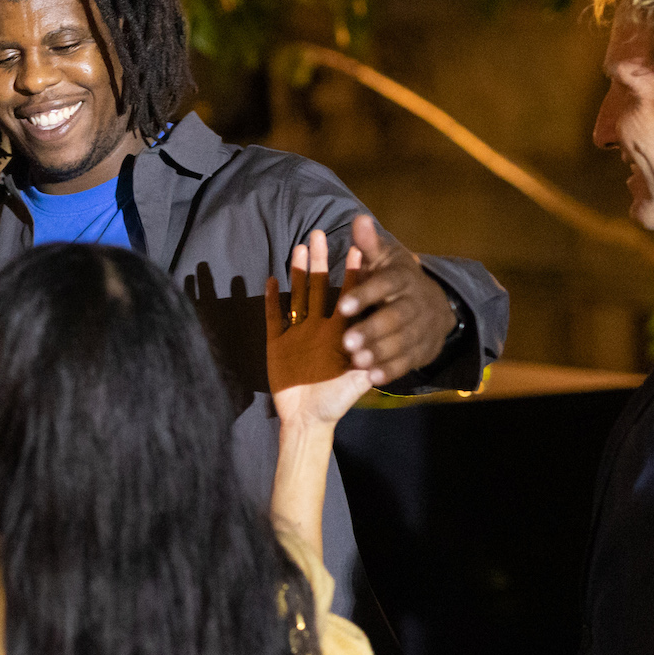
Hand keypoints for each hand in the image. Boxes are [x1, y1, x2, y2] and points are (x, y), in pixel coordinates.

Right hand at [266, 229, 373, 427]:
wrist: (307, 420)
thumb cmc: (335, 403)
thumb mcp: (356, 382)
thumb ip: (366, 362)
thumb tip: (382, 343)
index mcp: (340, 333)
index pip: (349, 297)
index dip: (354, 273)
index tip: (359, 249)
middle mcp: (319, 327)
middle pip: (319, 287)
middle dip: (321, 261)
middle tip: (320, 234)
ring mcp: (297, 333)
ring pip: (297, 295)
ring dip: (297, 272)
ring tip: (299, 247)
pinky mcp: (277, 343)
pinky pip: (273, 316)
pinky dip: (272, 299)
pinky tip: (271, 280)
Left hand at [335, 214, 455, 385]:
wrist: (435, 304)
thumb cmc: (395, 279)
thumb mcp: (385, 259)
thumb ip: (369, 244)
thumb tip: (358, 219)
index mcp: (403, 279)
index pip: (385, 285)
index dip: (365, 295)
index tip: (342, 305)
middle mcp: (415, 304)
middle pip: (396, 318)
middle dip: (373, 330)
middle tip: (347, 342)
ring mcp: (422, 329)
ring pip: (403, 342)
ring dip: (380, 353)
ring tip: (356, 362)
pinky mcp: (422, 351)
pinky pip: (408, 363)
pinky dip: (392, 371)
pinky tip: (372, 378)